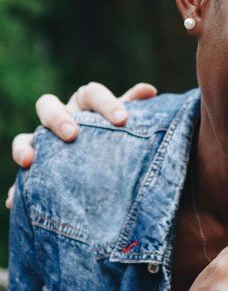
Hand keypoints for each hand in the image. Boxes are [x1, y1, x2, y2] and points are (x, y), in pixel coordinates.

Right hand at [6, 82, 156, 208]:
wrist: (111, 170)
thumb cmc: (121, 139)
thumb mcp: (131, 127)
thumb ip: (138, 110)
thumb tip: (149, 90)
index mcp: (88, 104)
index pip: (92, 93)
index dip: (106, 103)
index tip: (122, 120)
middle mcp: (63, 117)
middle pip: (48, 104)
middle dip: (58, 118)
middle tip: (72, 135)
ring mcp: (47, 140)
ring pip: (27, 135)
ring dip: (25, 146)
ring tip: (29, 161)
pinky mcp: (37, 164)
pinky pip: (22, 172)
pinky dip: (18, 186)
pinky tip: (15, 200)